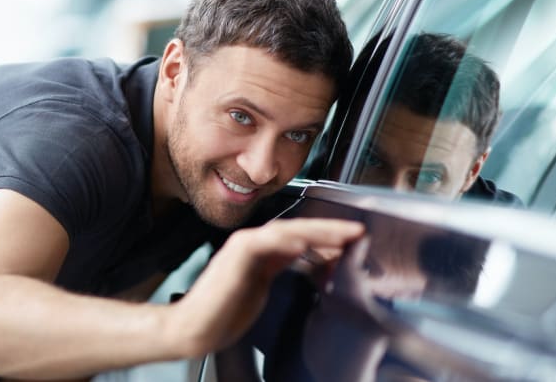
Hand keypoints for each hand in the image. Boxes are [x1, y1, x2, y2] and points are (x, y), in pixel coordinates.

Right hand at [166, 218, 364, 356]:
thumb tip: (313, 263)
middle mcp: (253, 243)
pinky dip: (287, 241)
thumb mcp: (263, 288)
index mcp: (261, 252)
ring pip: (287, 231)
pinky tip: (306, 243)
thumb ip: (283, 270)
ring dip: (318, 231)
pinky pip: (266, 242)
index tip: (353, 242)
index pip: (299, 237)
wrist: (196, 326)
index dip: (327, 238)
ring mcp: (244, 246)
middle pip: (297, 229)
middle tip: (358, 232)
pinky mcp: (237, 254)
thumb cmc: (225, 313)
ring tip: (344, 234)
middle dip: (330, 230)